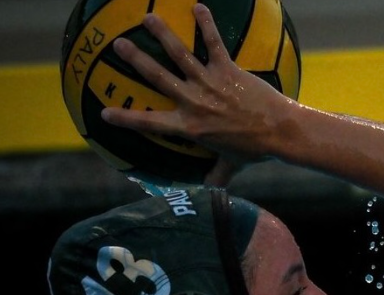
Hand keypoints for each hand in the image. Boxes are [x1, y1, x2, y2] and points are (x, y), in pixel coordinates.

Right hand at [100, 3, 294, 181]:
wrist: (278, 132)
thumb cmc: (255, 150)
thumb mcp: (231, 165)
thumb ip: (218, 175)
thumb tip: (211, 188)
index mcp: (190, 127)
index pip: (150, 122)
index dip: (126, 118)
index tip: (105, 112)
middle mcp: (194, 102)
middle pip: (157, 77)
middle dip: (135, 59)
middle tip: (118, 44)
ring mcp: (209, 83)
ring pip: (179, 54)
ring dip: (162, 34)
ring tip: (148, 18)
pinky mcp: (228, 70)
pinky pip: (214, 43)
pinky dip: (206, 24)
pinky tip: (198, 7)